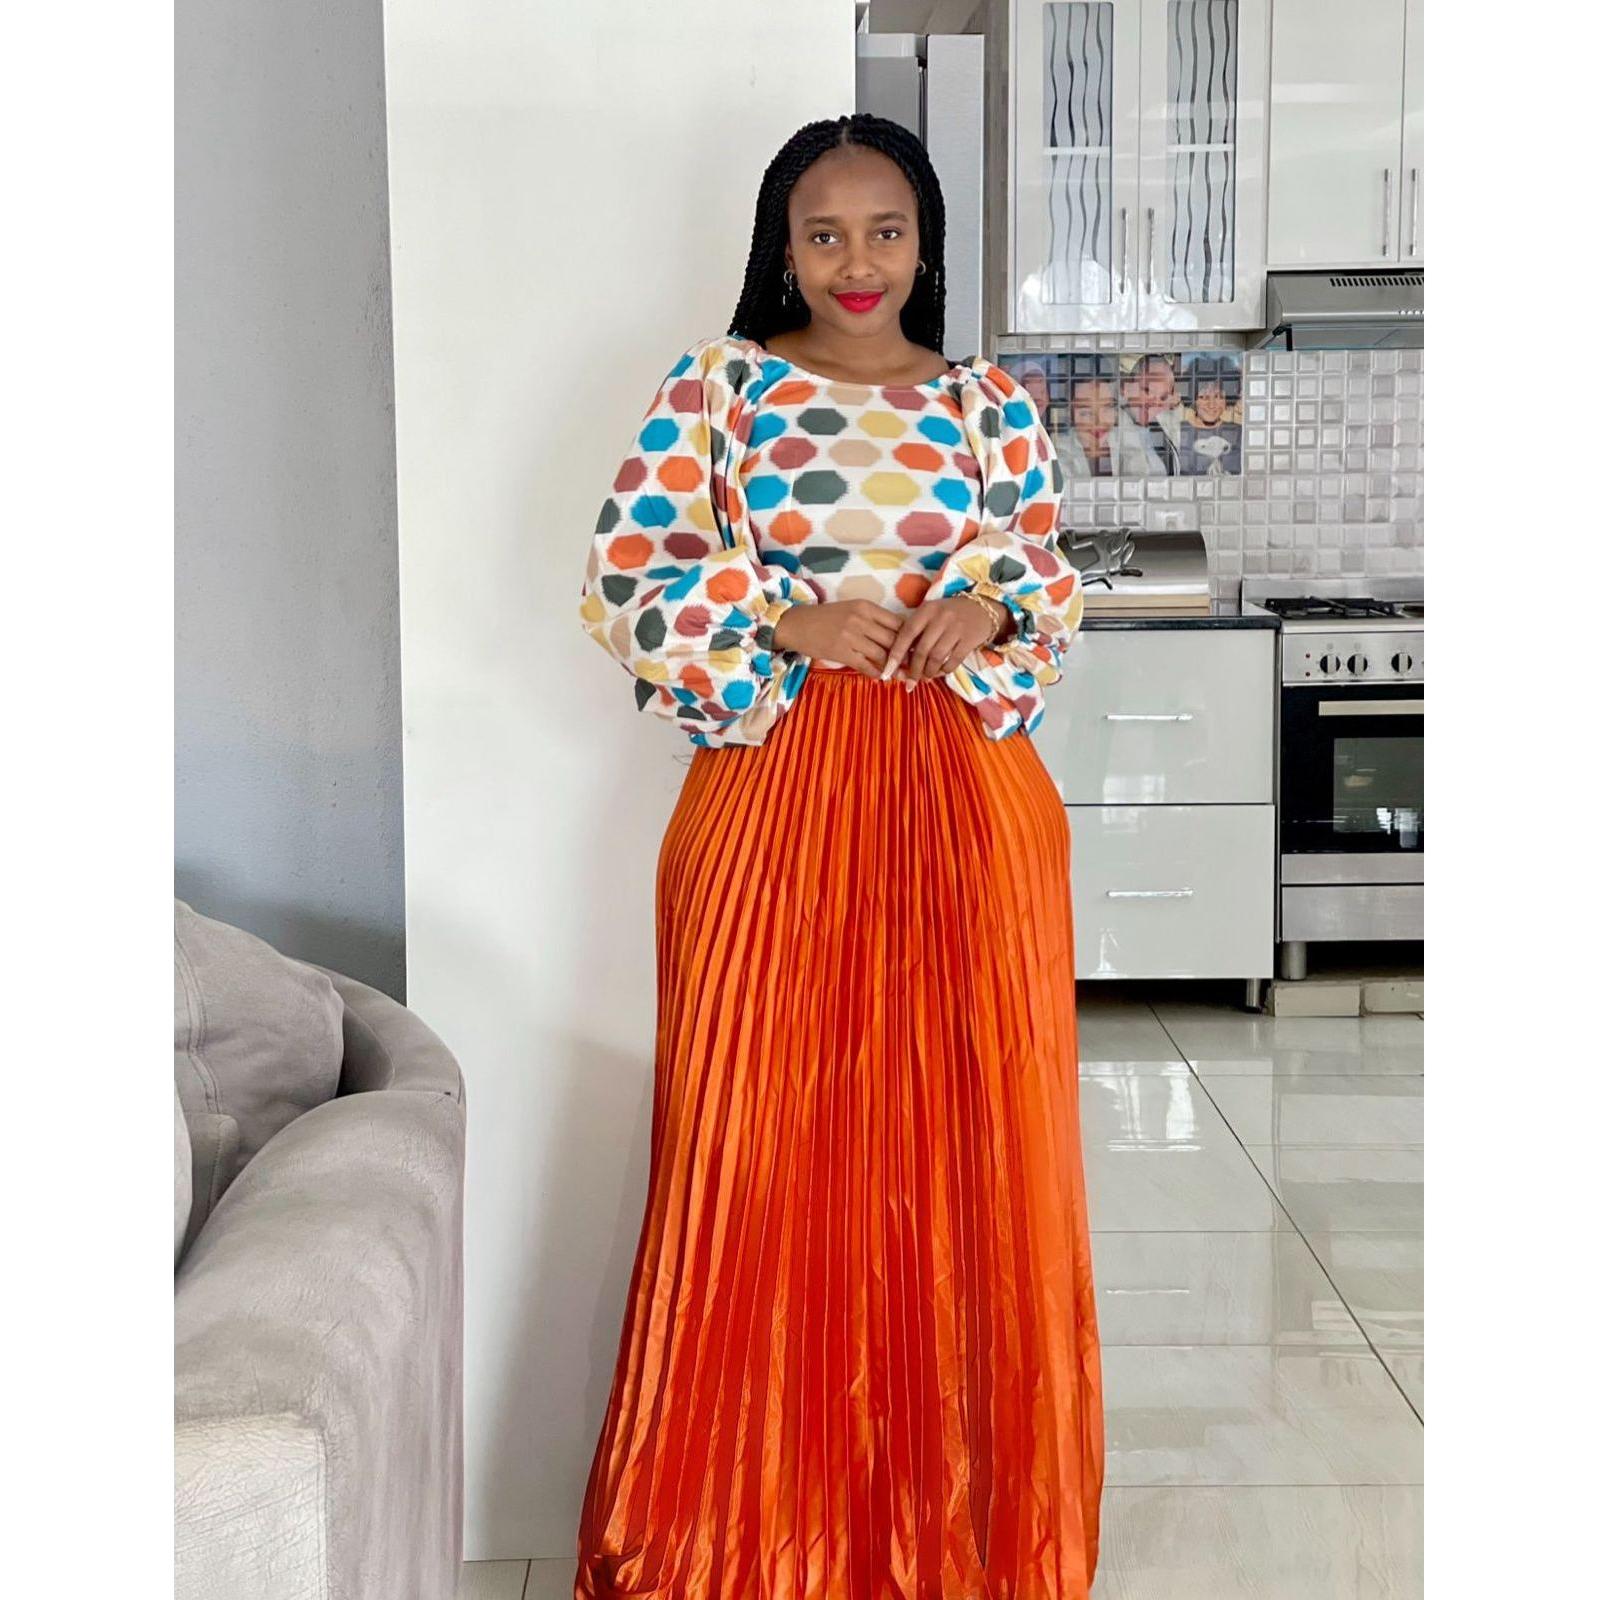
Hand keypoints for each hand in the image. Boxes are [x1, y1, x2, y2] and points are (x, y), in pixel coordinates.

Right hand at [770, 598, 905, 678]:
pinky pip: (866, 666)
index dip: (909, 637)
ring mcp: (851, 636)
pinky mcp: (842, 652)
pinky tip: (879, 677)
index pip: (897, 622)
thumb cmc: (825, 618)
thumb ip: (872, 620)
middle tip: (911, 665)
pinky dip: (876, 673)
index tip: (914, 648)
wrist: (796, 624)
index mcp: (865, 607)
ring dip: (891, 667)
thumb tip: (897, 635)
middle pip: (893, 639)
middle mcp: (861, 619)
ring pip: (882, 654)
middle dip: (904, 654)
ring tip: (898, 674)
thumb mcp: (851, 610)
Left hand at [882, 595, 1002, 681]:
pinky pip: (953, 661)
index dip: (895, 654)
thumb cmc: (949, 613)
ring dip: (929, 672)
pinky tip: (940, 672)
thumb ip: (915, 630)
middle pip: (922, 650)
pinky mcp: (969, 640)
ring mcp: (956, 628)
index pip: (906, 633)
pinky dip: (944, 670)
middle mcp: (941, 618)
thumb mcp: (930, 614)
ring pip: (937, 657)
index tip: (887, 672)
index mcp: (926, 610)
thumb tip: (897, 658)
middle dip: (914, 670)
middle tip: (909, 682)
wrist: (982, 608)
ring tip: (925, 678)